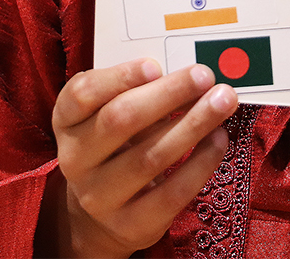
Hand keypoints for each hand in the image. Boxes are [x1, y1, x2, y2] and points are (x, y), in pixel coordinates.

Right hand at [47, 58, 236, 257]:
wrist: (103, 212)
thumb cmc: (114, 144)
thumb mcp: (108, 112)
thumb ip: (135, 91)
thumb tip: (188, 75)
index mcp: (66, 120)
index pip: (82, 94)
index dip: (119, 77)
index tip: (156, 65)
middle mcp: (75, 159)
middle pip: (120, 120)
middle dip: (168, 94)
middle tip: (204, 75)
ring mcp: (99, 196)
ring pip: (150, 156)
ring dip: (193, 124)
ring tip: (222, 101)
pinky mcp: (130, 224)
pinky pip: (172, 193)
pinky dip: (201, 163)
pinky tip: (219, 139)